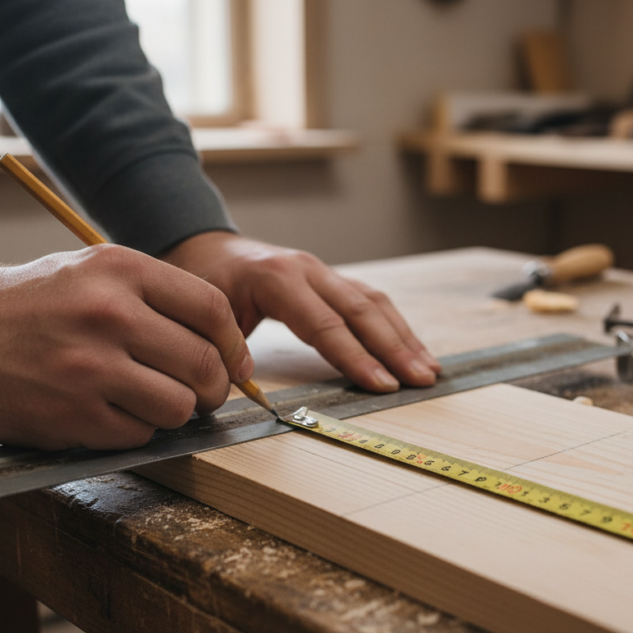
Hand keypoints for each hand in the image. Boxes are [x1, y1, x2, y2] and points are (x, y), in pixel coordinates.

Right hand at [0, 245, 251, 449]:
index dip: (234, 344)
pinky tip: (113, 412)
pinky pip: (140, 435)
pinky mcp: (72, 414)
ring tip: (153, 401)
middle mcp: (109, 314)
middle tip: (204, 393)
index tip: (236, 363)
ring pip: (179, 406)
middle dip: (215, 387)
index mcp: (120, 270)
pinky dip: (137, 431)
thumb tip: (228, 347)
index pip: (212, 310)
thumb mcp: (94, 272)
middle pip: (204, 364)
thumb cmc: (32, 304)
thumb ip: (159, 299)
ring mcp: (90, 367)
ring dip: (176, 412)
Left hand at [159, 232, 440, 391]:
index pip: (325, 324)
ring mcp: (323, 270)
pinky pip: (370, 300)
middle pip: (361, 310)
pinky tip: (412, 349)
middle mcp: (307, 269)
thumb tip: (245, 380)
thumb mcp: (205, 314)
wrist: (206, 248)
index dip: (356, 357)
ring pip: (374, 301)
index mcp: (277, 278)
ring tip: (429, 369)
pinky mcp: (331, 279)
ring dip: (404, 337)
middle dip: (395, 348)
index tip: (383, 384)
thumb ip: (224, 347)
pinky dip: (395, 326)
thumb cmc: (204, 282)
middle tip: (421, 380)